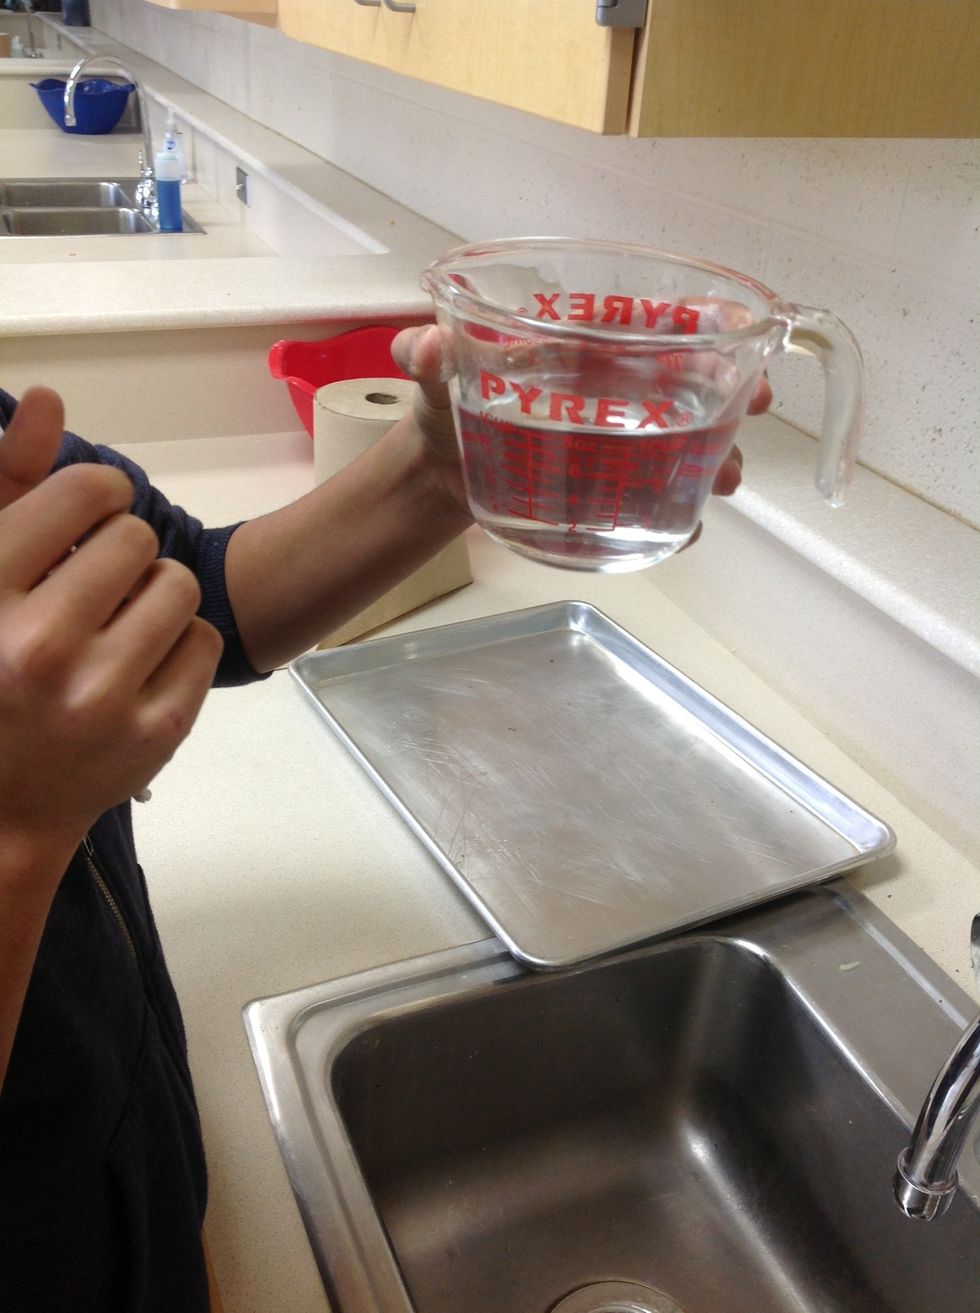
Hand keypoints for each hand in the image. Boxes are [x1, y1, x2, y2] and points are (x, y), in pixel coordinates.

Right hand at [0, 389, 221, 860]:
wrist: (2, 805)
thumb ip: (10, 483)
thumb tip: (49, 397)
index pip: (84, 491)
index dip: (97, 494)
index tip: (90, 514)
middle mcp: (35, 648)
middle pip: (138, 536)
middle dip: (122, 552)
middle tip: (94, 589)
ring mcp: (99, 698)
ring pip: (179, 585)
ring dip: (154, 594)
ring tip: (117, 625)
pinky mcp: (154, 734)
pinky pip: (204, 640)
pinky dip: (178, 645)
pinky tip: (138, 667)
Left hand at [390, 319, 772, 511]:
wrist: (435, 473)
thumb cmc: (443, 405)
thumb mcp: (434, 375)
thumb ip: (426, 356)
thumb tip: (423, 346)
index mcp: (579, 343)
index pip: (650, 319)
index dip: (701, 319)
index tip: (735, 324)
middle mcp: (609, 385)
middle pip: (687, 377)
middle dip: (728, 388)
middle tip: (752, 409)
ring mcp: (613, 437)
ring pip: (683, 436)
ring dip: (713, 454)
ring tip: (722, 482)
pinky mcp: (606, 484)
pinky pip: (655, 492)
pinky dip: (677, 509)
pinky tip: (688, 530)